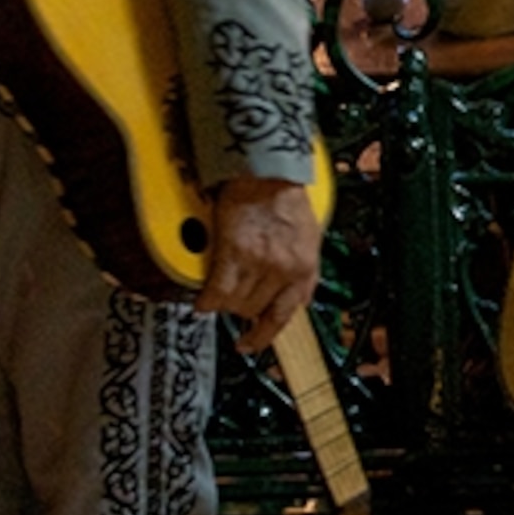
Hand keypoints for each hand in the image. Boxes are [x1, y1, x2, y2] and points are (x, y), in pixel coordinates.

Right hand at [196, 176, 323, 352]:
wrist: (266, 170)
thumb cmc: (286, 198)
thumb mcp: (310, 240)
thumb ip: (304, 273)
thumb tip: (299, 300)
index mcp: (304, 269)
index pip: (283, 316)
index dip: (263, 335)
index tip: (250, 344)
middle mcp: (283, 270)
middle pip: (253, 311)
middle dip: (240, 311)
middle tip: (230, 302)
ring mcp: (258, 263)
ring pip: (234, 303)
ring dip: (224, 303)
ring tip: (218, 293)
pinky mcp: (234, 252)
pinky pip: (216, 290)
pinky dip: (207, 299)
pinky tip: (203, 300)